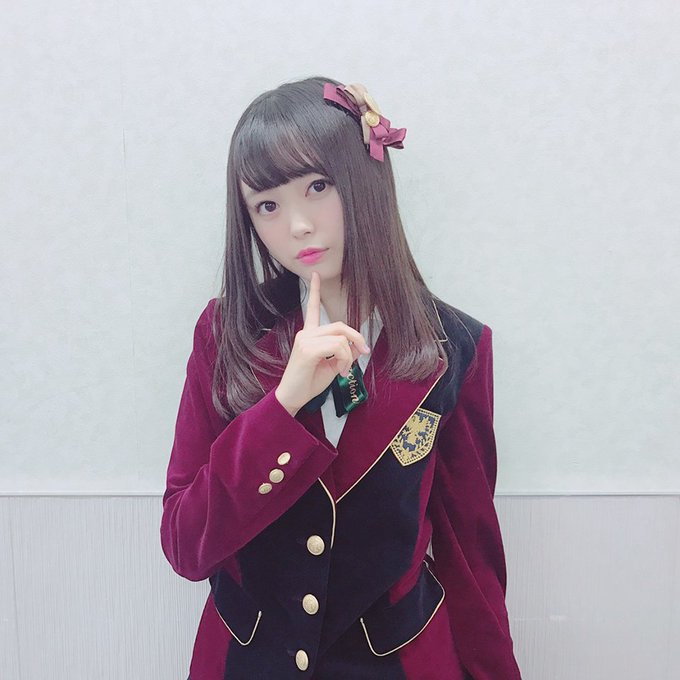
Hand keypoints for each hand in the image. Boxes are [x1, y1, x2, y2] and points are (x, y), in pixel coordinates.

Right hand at [275, 271, 370, 415]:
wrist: (293, 397)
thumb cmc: (309, 382)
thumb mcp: (333, 366)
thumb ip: (344, 354)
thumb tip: (358, 347)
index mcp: (309, 335)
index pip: (312, 308)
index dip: (315, 290)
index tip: (314, 274)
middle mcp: (306, 333)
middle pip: (340, 325)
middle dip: (357, 337)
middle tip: (363, 352)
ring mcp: (306, 340)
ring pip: (340, 337)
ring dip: (349, 355)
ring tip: (344, 371)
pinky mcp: (308, 350)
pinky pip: (337, 347)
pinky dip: (344, 360)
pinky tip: (340, 372)